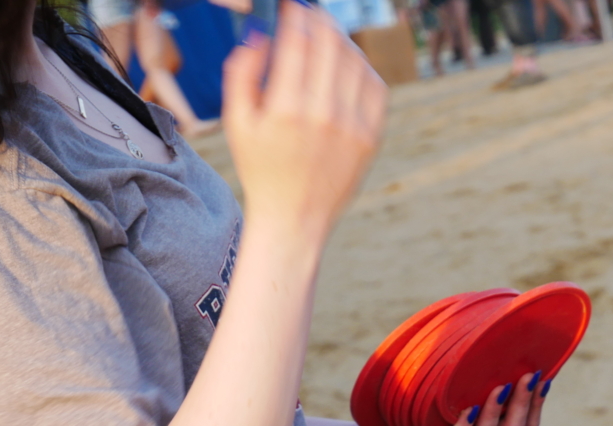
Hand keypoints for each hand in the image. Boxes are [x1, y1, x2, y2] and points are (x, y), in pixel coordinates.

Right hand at [222, 1, 386, 243]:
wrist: (294, 217)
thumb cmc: (260, 168)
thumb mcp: (236, 122)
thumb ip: (241, 72)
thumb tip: (260, 34)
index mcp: (287, 108)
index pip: (299, 40)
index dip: (296, 14)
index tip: (291, 6)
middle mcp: (325, 114)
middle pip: (331, 45)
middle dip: (320, 20)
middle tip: (311, 13)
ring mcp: (353, 127)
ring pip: (356, 62)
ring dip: (342, 40)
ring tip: (328, 35)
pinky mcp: (370, 138)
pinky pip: (376, 88)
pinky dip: (364, 68)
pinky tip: (349, 63)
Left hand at [369, 369, 548, 425]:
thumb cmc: (419, 416)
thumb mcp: (453, 402)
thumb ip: (475, 391)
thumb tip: (494, 350)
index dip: (535, 404)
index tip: (543, 378)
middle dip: (521, 403)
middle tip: (528, 376)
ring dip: (494, 413)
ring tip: (500, 388)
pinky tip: (467, 412)